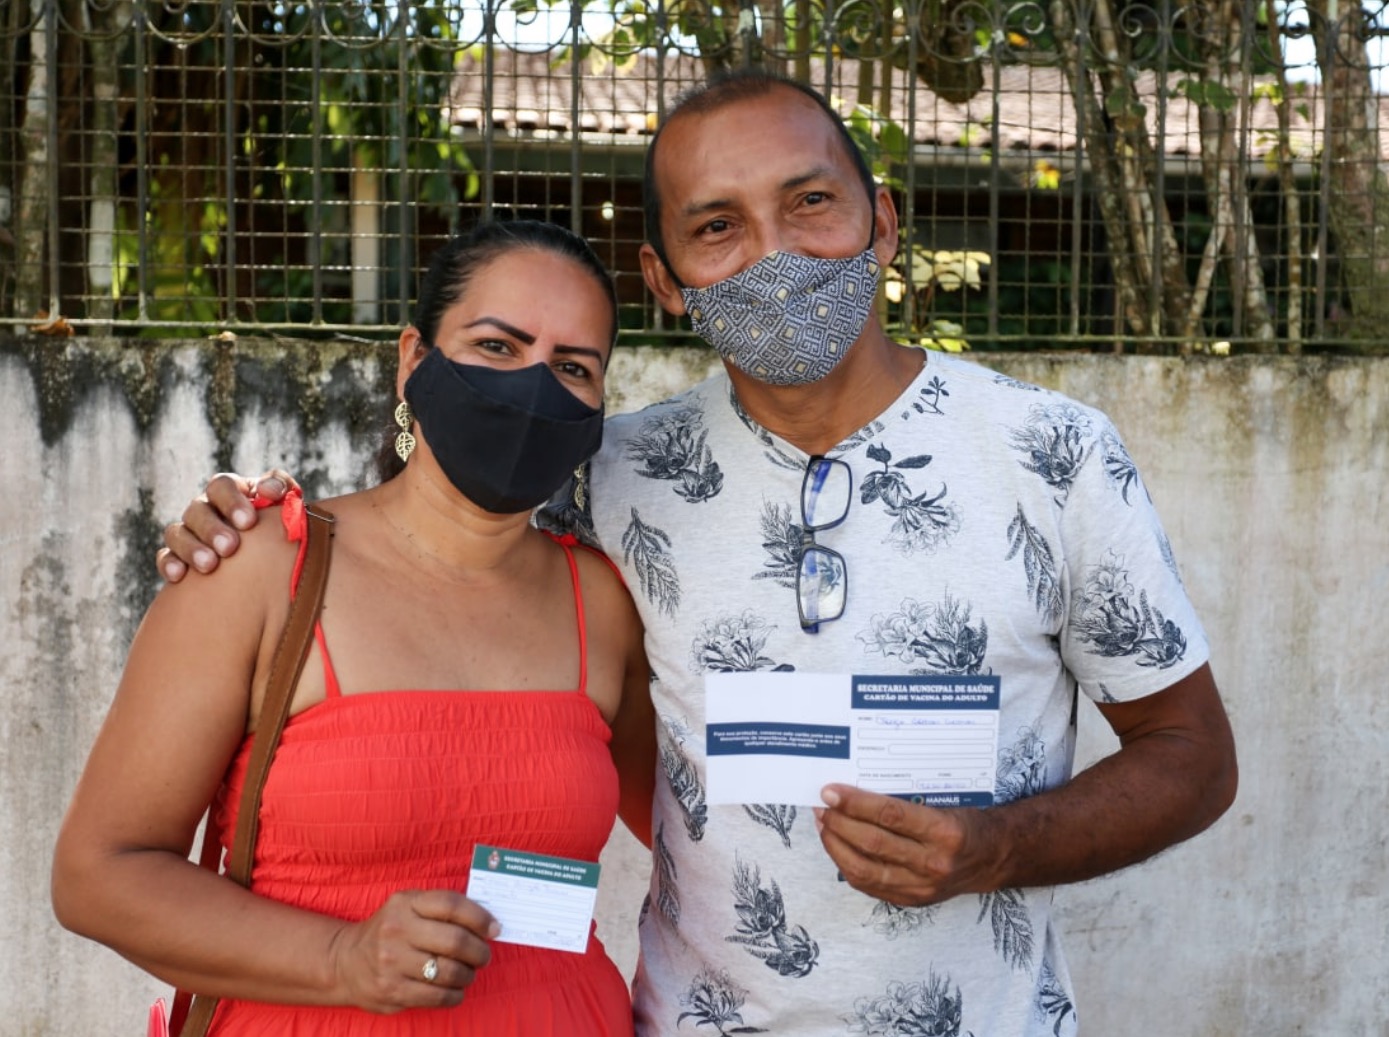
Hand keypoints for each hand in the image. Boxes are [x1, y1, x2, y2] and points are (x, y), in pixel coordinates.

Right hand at [156, 469, 296, 581]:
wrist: (266, 556)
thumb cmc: (275, 523)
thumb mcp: (282, 501)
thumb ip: (280, 488)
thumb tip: (270, 490)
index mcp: (228, 491)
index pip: (222, 486)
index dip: (232, 501)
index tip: (248, 522)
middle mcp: (204, 508)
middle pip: (197, 510)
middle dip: (213, 529)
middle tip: (230, 547)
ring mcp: (188, 531)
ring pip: (178, 533)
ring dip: (192, 548)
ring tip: (209, 565)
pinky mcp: (177, 556)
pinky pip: (165, 556)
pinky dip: (169, 564)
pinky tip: (179, 576)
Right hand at [328, 889, 499, 1013]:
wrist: (344, 961)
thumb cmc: (390, 931)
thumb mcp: (408, 907)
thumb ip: (441, 909)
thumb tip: (488, 923)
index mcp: (405, 903)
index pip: (451, 905)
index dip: (480, 917)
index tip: (494, 928)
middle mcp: (397, 930)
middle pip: (455, 941)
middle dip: (479, 951)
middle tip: (483, 956)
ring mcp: (392, 962)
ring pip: (450, 972)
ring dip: (468, 975)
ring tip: (468, 973)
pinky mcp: (392, 991)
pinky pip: (437, 996)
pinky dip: (455, 994)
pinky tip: (455, 990)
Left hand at [814, 785, 995, 906]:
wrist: (993, 858)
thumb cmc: (966, 822)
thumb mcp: (945, 802)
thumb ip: (905, 798)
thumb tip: (856, 788)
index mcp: (945, 832)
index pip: (890, 815)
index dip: (855, 803)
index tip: (830, 791)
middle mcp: (934, 863)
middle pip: (873, 843)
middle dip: (839, 823)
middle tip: (821, 806)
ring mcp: (922, 887)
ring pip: (864, 870)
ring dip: (836, 845)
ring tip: (824, 825)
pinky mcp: (912, 901)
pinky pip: (869, 885)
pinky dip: (847, 865)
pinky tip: (837, 846)